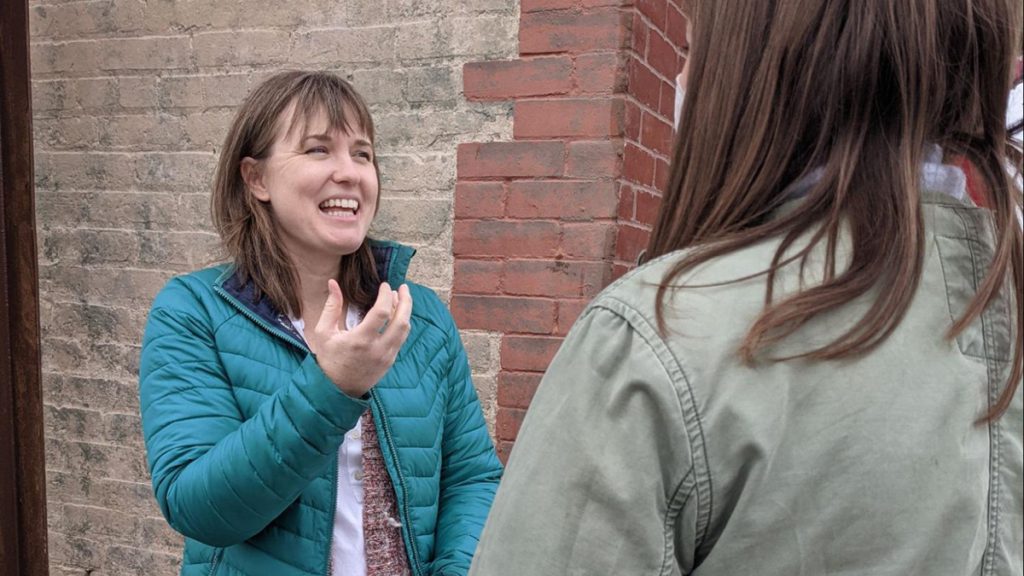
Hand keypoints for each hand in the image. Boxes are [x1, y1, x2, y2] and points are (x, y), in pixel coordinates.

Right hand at [306, 279, 412, 396]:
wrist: (336, 389)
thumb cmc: (328, 359)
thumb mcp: (324, 332)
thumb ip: (331, 307)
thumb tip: (333, 283)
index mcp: (360, 340)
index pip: (382, 313)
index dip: (386, 296)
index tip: (384, 285)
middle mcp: (377, 349)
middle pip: (401, 321)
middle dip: (405, 301)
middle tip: (403, 287)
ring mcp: (386, 357)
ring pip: (404, 330)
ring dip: (405, 312)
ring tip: (400, 299)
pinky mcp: (390, 361)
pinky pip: (401, 339)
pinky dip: (401, 324)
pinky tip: (396, 315)